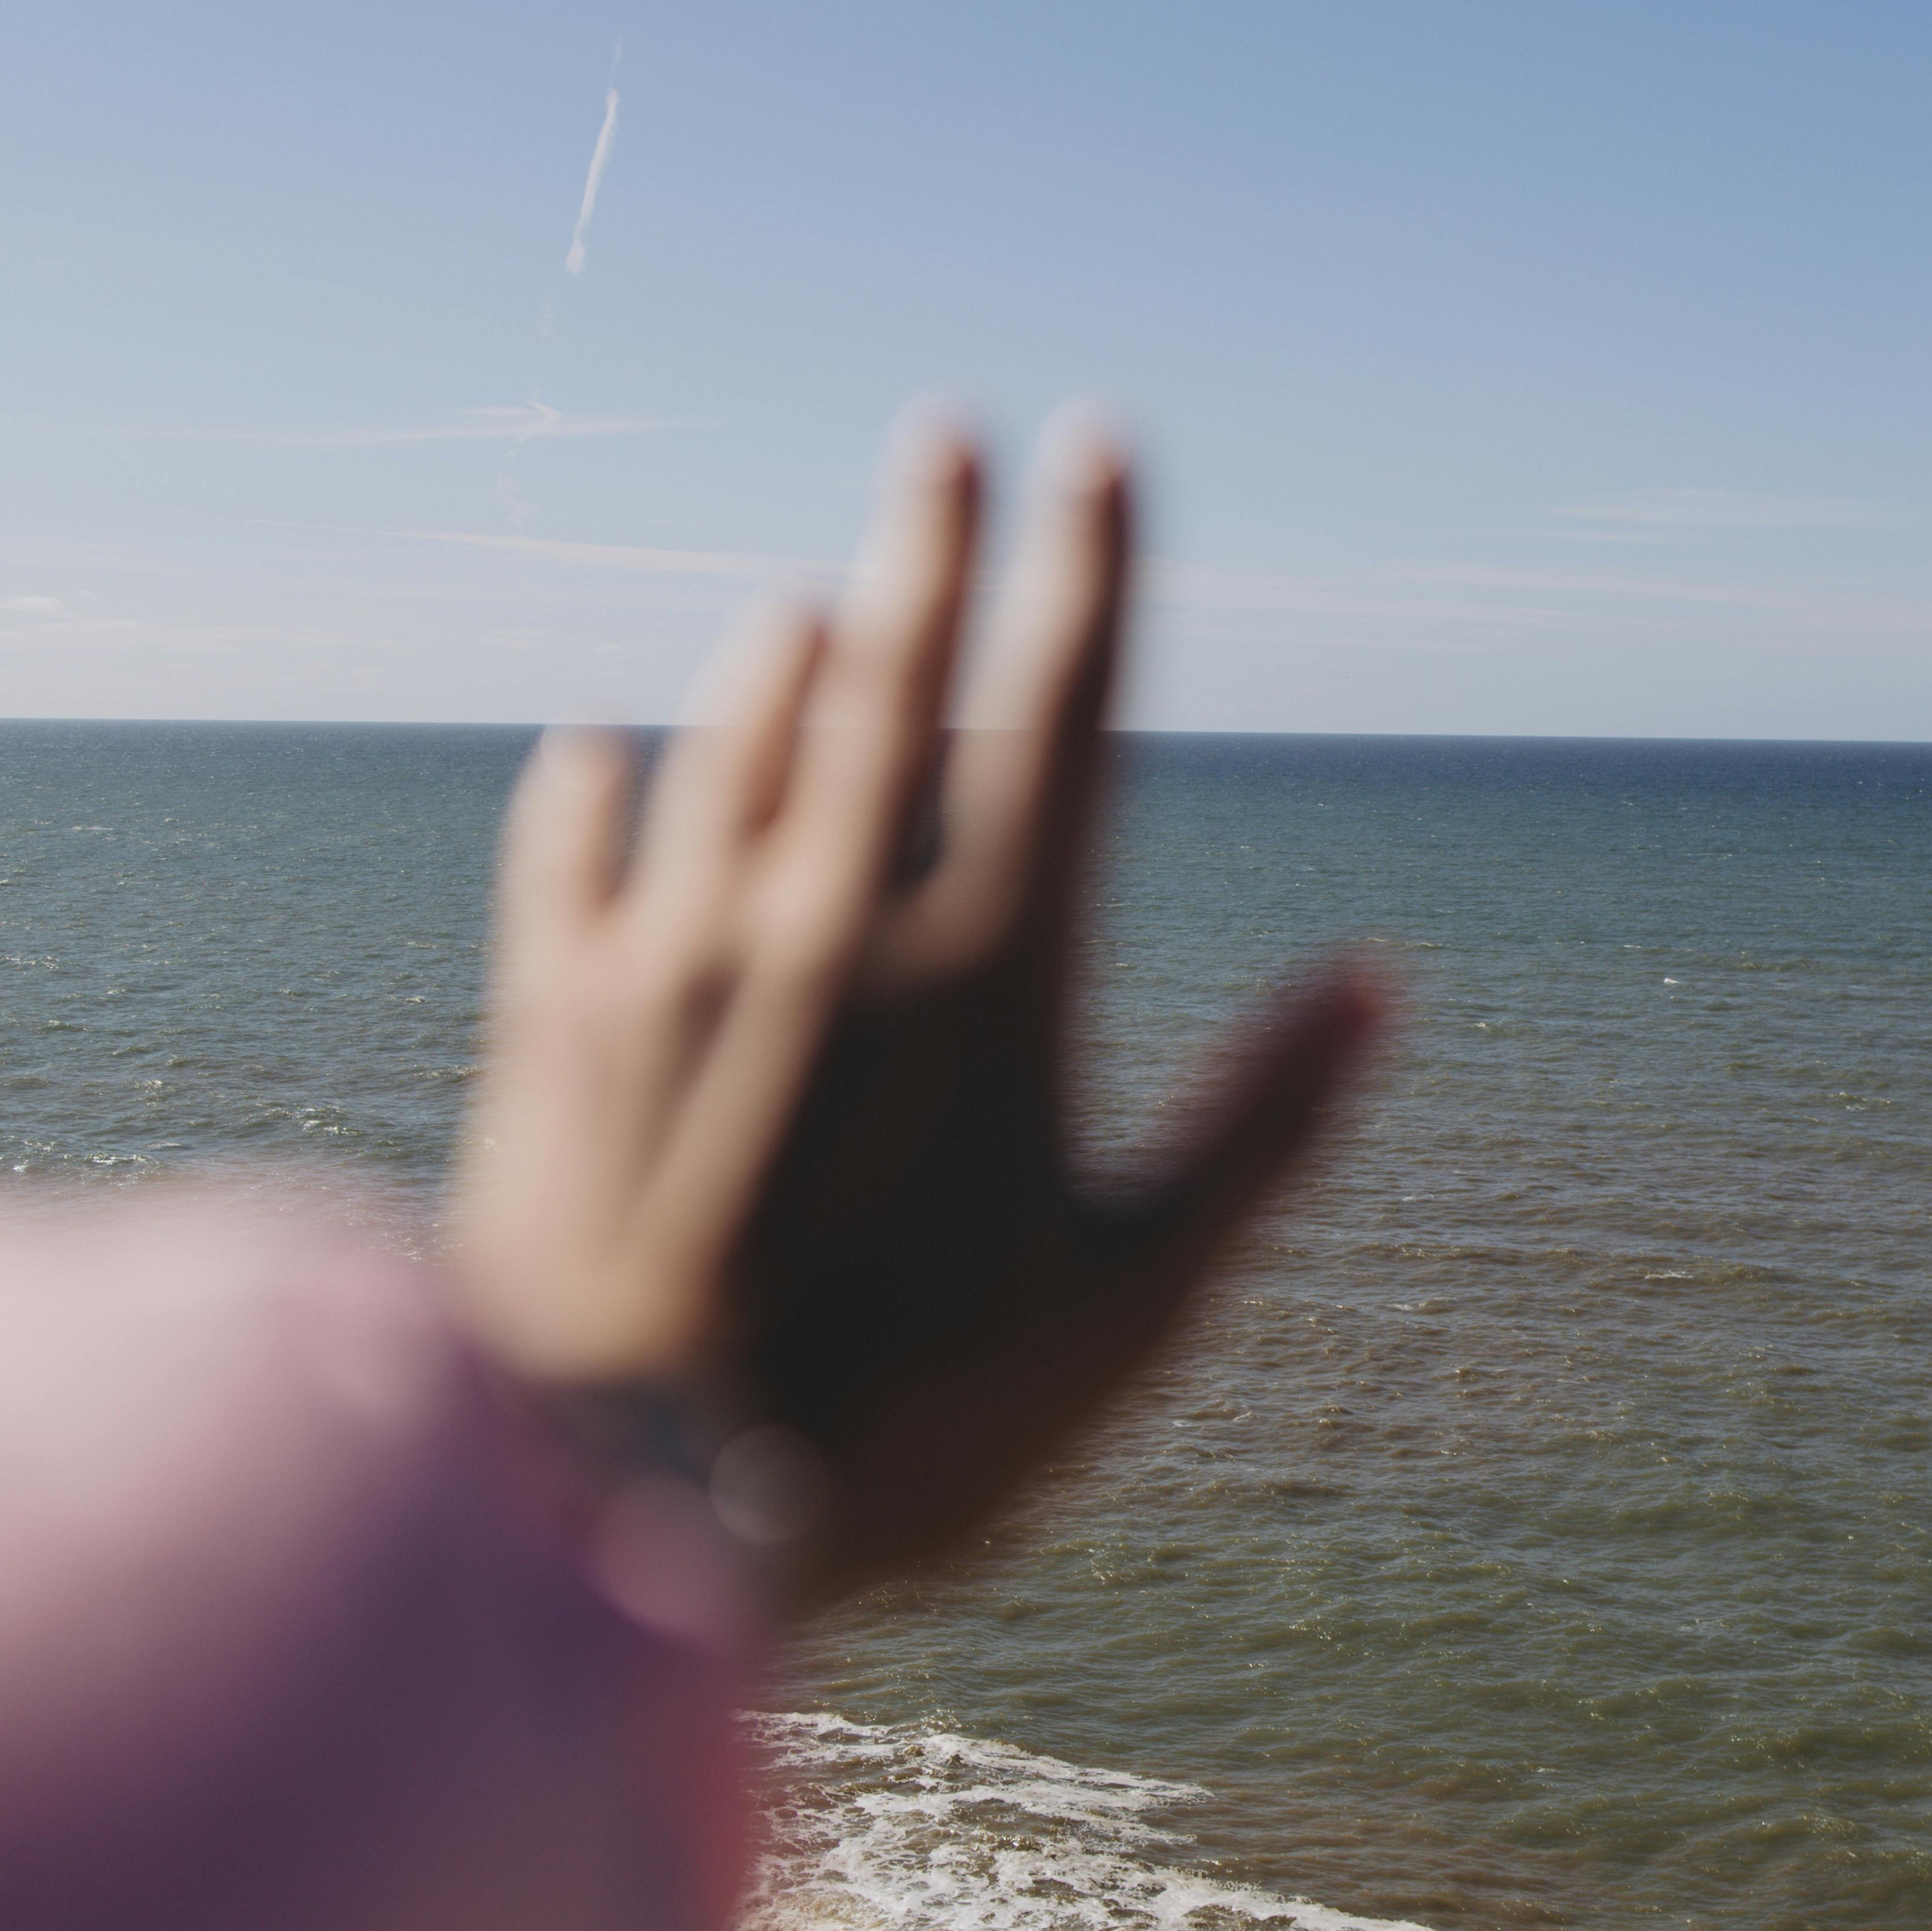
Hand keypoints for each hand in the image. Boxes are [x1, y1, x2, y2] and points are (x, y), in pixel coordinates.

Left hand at [445, 421, 1382, 1606]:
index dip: (1092, 567)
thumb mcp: (1134, 1303)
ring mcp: (682, 956)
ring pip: (733, 745)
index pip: (1065, 711)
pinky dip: (587, 794)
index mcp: (995, 972)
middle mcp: (834, 921)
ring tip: (802, 600)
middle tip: (944, 431)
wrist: (636, 1499)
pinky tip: (592, 748)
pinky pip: (569, 860)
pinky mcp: (555, 1019)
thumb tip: (1376, 984)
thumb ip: (1260, 1133)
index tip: (1104, 442)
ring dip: (774, 663)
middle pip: (893, 676)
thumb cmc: (914, 1428)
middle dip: (933, 542)